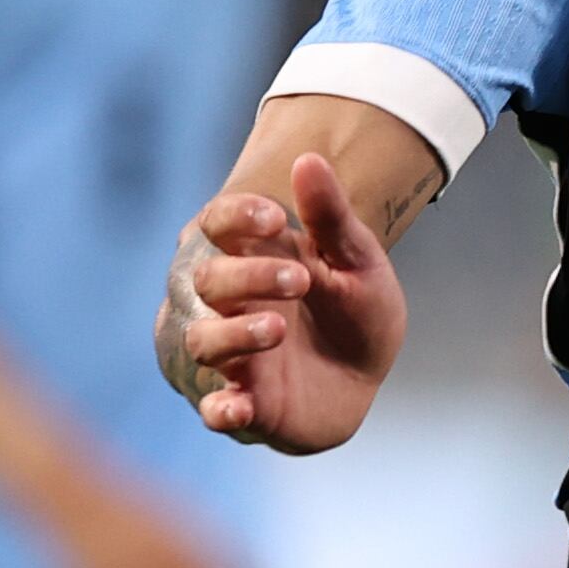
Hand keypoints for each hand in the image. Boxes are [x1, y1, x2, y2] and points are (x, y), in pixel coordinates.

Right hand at [161, 154, 406, 455]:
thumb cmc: (356, 313)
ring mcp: (230, 355)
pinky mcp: (243, 403)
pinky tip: (240, 405)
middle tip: (300, 280)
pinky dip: (220, 409)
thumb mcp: (359, 262)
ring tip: (278, 329)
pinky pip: (212, 409)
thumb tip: (310, 158)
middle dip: (246, 277)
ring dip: (233, 334)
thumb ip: (332, 217)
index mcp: (254, 259)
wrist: (369, 379)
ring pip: (199, 339)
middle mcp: (228, 304)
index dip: (234, 217)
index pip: (216, 225)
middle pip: (203, 279)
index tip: (275, 219)